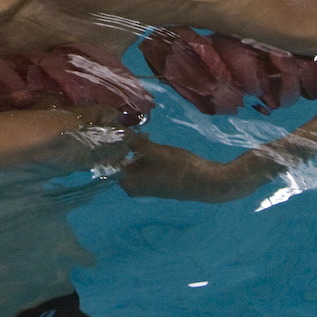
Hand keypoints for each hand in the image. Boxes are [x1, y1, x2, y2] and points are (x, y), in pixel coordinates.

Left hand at [120, 135, 276, 202]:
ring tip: (142, 133)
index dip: (112, 147)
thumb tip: (119, 133)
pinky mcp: (157, 180)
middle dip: (125, 145)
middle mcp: (135, 188)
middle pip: (122, 163)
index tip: (113, 132)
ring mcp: (147, 185)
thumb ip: (135, 143)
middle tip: (128, 129)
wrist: (206, 182)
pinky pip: (145, 164)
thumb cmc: (177, 168)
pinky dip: (145, 153)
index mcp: (129, 185)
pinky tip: (150, 140)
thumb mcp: (154, 151)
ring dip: (136, 147)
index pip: (111, 164)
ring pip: (135, 162)